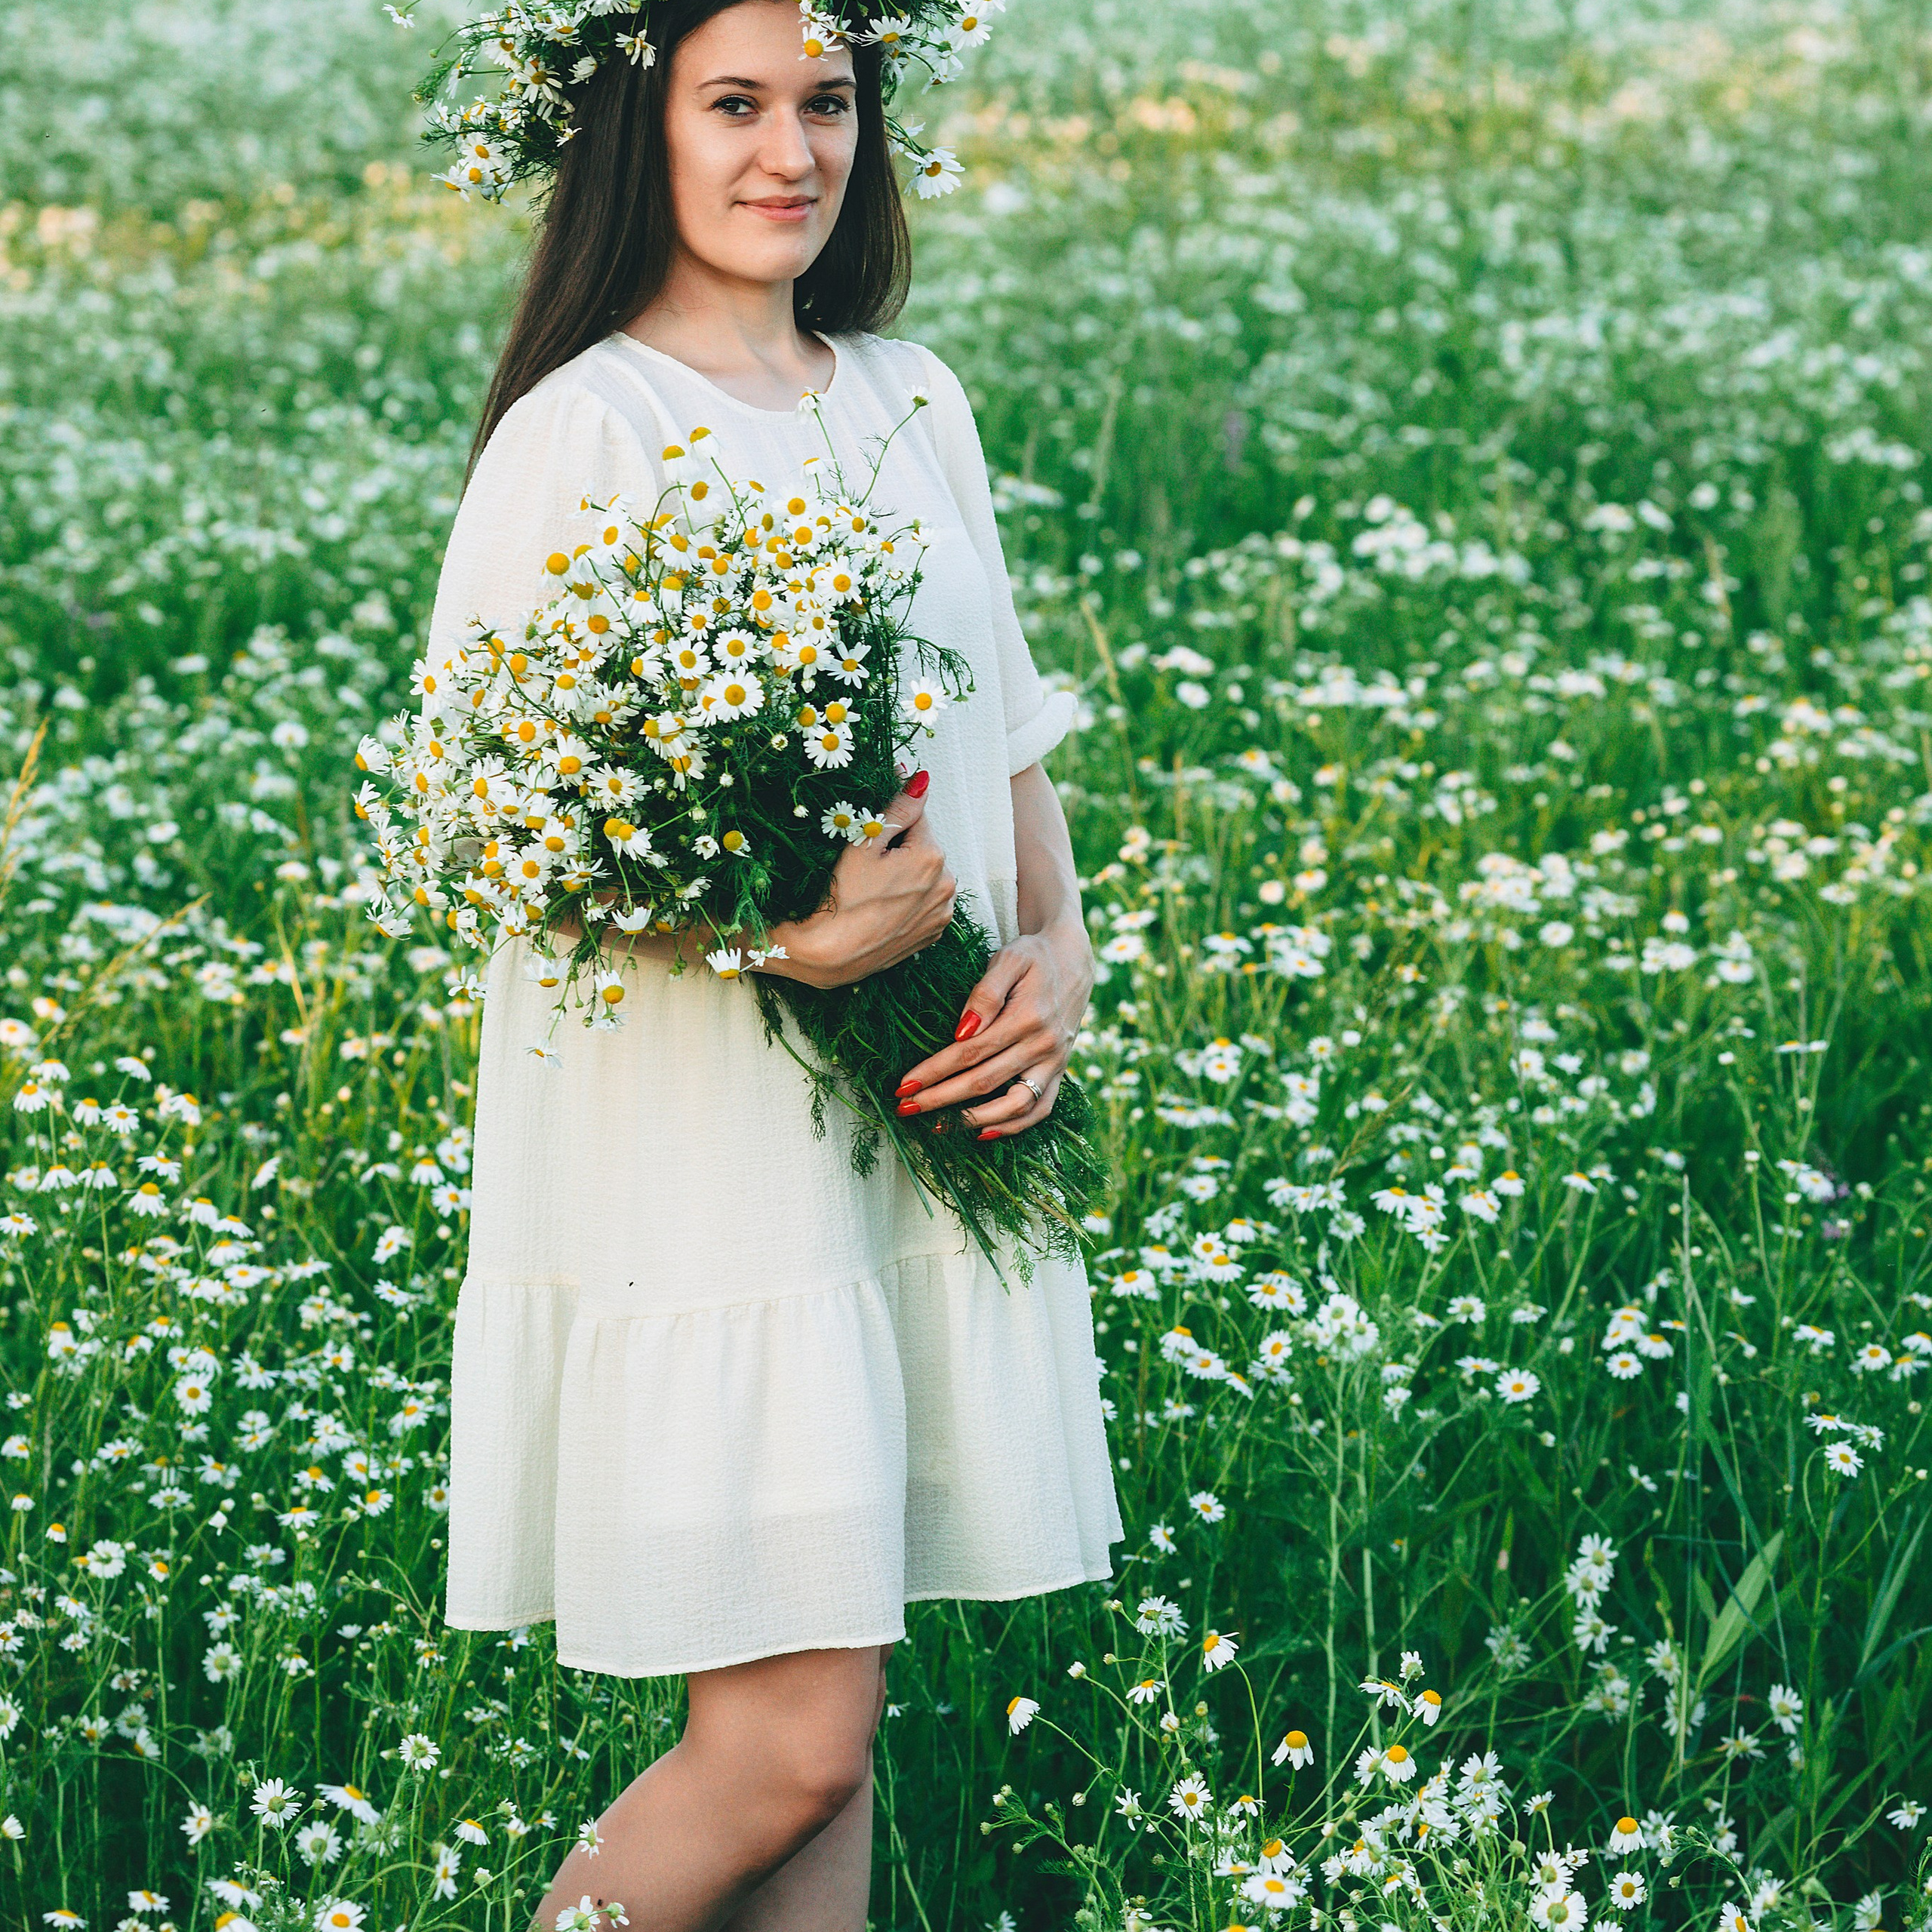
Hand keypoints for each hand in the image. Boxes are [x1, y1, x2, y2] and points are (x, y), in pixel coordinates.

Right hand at [755, 775, 956, 989]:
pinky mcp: (933, 934)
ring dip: (905, 875)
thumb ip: (898, 808)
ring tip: (872, 891)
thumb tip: (921, 778)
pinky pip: (924, 903)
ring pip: (924, 876)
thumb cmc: (840, 896)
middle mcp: (947, 886)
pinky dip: (908, 900)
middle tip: (865, 870)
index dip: (887, 824)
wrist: (828, 955)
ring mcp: (942, 913)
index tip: (867, 839)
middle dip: (899, 850)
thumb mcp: (863, 843)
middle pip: (922, 848)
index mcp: (933, 856)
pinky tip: (882, 908)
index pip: (915, 817)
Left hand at [892, 918, 1094, 1137]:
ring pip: (1014, 1105)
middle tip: (905, 1107)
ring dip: (974, 1120)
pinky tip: (982, 1132)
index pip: (970, 1053)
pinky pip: (1040, 1109)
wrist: (1073, 960)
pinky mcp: (1059, 1072)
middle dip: (941, 1099)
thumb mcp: (1008, 959)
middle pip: (984, 1082)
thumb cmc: (1033, 957)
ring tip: (938, 1126)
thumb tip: (961, 1031)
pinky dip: (1013, 1126)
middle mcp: (1043, 1046)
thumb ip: (985, 994)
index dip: (934, 1071)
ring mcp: (1054, 1063)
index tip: (904, 1084)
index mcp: (1027, 1017)